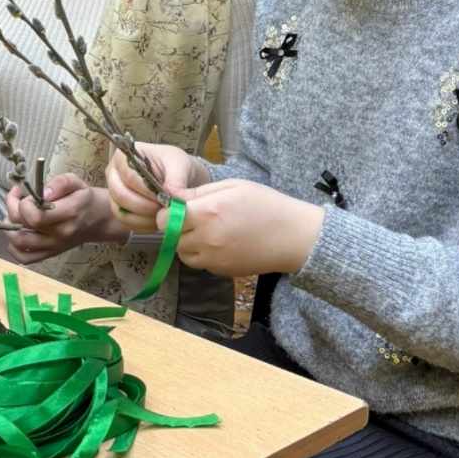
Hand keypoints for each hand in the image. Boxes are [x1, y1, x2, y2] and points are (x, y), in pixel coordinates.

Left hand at [3, 172, 128, 264]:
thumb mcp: (76, 182)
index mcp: (68, 214)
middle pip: (24, 228)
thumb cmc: (84, 198)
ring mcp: (54, 246)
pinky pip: (26, 258)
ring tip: (12, 215)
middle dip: (12, 209)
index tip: (25, 193)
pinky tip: (16, 233)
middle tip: (16, 198)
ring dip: (9, 228)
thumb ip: (60, 183)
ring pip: (20, 244)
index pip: (35, 217)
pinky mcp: (50, 254)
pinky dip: (13, 248)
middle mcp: (60, 234)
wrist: (99, 219)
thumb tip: (44, 193)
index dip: (23, 204)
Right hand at [105, 142, 207, 234]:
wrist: (177, 178)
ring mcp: (114, 194)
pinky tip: (159, 221)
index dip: (147, 190)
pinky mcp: (120, 210)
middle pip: (121, 195)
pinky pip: (127, 223)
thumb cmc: (174, 165)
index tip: (165, 196)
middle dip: (145, 206)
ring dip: (145, 218)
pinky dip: (144, 226)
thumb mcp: (180, 164)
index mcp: (123, 157)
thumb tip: (173, 194)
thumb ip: (177, 177)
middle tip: (165, 209)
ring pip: (122, 212)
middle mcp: (113, 175)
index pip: (129, 176)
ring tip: (164, 215)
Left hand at [166, 180, 325, 277]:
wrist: (293, 236)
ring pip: (183, 254)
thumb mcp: (233, 186)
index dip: (168, 213)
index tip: (178, 208)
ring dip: (187, 243)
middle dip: (176, 228)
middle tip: (192, 219)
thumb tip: (174, 197)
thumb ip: (199, 193)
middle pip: (171, 238)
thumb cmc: (266, 204)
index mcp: (206, 213)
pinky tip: (219, 243)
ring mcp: (214, 258)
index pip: (165, 219)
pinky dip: (203, 255)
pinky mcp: (222, 271)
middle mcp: (206, 238)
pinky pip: (201, 264)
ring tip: (206, 231)